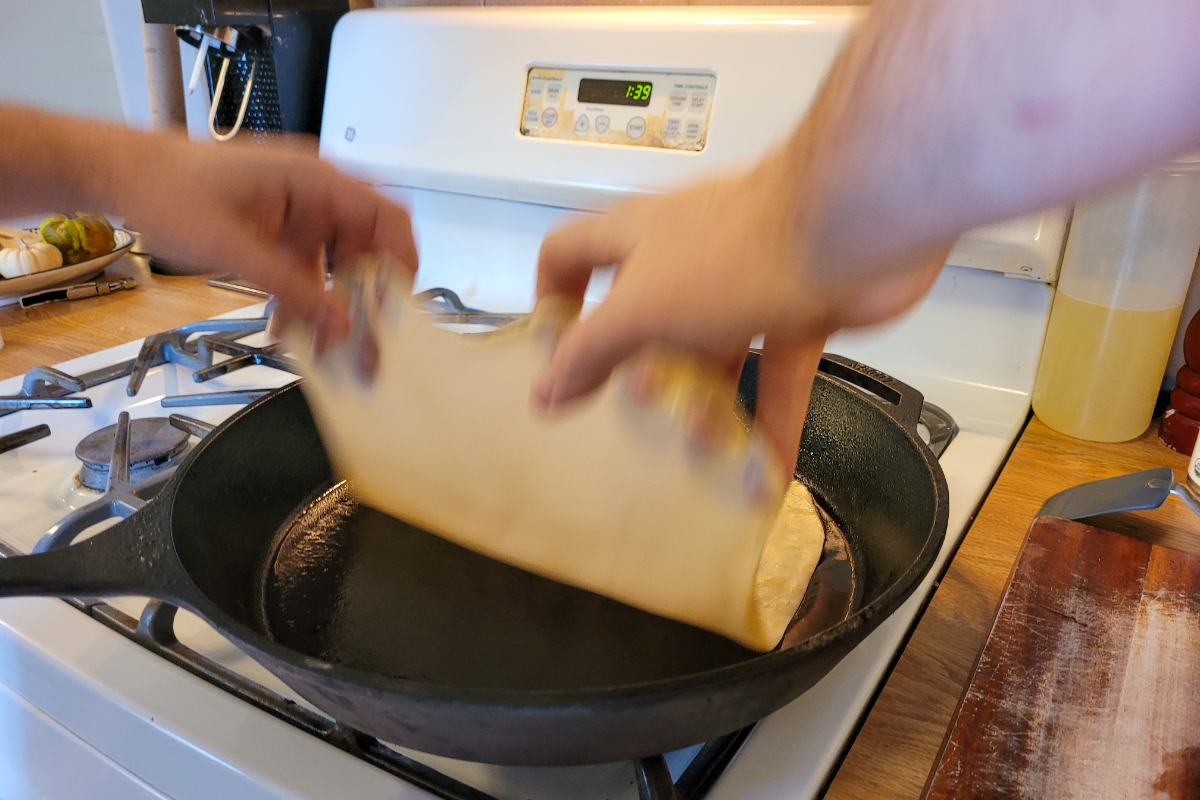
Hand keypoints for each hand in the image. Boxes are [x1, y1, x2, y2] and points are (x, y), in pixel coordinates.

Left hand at [110, 134, 416, 346]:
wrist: (121, 175)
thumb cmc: (170, 191)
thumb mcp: (233, 248)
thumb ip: (293, 289)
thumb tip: (342, 325)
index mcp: (316, 181)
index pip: (387, 219)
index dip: (401, 266)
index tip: (395, 312)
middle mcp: (316, 196)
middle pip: (367, 251)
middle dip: (366, 301)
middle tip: (363, 348)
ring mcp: (299, 215)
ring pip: (338, 269)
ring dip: (332, 310)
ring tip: (324, 351)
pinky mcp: (279, 234)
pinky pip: (306, 274)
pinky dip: (302, 303)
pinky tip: (288, 331)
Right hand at [533, 150, 942, 468]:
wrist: (853, 227)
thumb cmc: (739, 249)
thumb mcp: (642, 306)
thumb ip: (591, 351)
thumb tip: (545, 393)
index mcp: (638, 237)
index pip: (572, 251)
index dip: (554, 296)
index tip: (554, 351)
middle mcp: (687, 253)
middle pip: (647, 319)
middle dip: (643, 375)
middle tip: (642, 419)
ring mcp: (747, 280)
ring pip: (715, 354)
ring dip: (708, 407)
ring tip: (706, 455)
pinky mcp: (801, 306)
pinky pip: (777, 376)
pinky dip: (772, 423)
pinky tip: (765, 474)